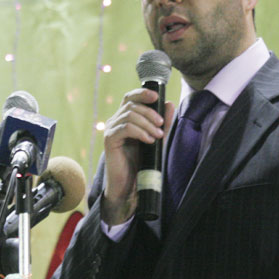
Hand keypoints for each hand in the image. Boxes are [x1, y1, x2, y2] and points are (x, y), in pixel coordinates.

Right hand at [101, 88, 173, 225]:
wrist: (130, 185)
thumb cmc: (142, 163)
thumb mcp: (157, 139)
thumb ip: (163, 123)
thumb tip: (170, 103)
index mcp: (125, 119)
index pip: (130, 98)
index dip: (142, 93)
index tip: (156, 96)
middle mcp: (115, 122)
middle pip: (131, 105)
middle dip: (149, 112)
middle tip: (162, 125)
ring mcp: (111, 130)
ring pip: (129, 115)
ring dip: (147, 123)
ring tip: (158, 136)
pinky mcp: (109, 140)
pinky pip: (125, 128)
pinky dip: (139, 132)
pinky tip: (149, 141)